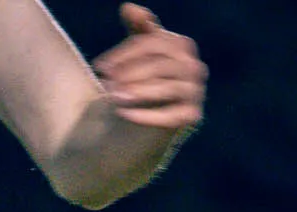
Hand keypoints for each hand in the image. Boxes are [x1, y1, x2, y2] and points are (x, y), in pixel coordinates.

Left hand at [95, 5, 204, 132]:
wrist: (162, 110)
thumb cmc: (149, 73)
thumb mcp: (143, 47)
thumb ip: (138, 27)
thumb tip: (127, 7)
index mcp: (182, 45)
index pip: (153, 44)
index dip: (124, 54)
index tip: (100, 66)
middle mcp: (193, 66)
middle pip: (160, 66)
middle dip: (130, 74)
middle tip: (106, 83)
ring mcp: (195, 91)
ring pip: (166, 88)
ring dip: (138, 92)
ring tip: (113, 97)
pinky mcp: (193, 115)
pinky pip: (171, 115)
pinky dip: (148, 115)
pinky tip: (126, 114)